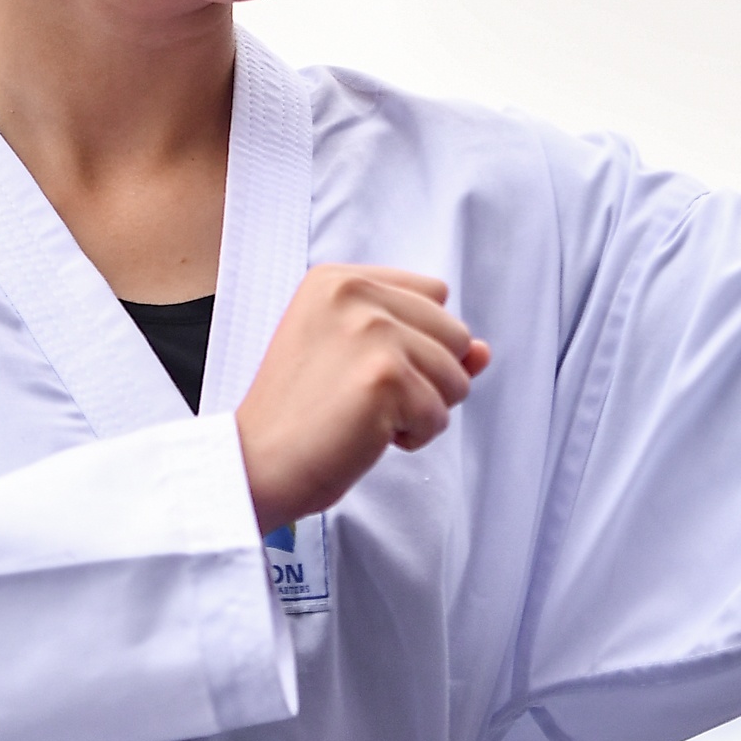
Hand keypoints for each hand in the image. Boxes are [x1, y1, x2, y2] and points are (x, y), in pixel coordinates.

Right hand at [235, 266, 489, 532]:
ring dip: (422, 409)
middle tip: (364, 397)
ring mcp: (370, 330)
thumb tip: (485, 351)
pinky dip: (413, 437)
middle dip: (426, 378)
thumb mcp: (356, 356)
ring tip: (365, 415)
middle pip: (455, 333)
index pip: (434, 295)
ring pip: (456, 376)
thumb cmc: (301, 415)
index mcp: (339, 278)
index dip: (418, 342)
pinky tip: (367, 434)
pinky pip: (440, 415)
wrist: (255, 462)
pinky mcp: (385, 376)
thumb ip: (421, 340)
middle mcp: (353, 292)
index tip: (366, 367)